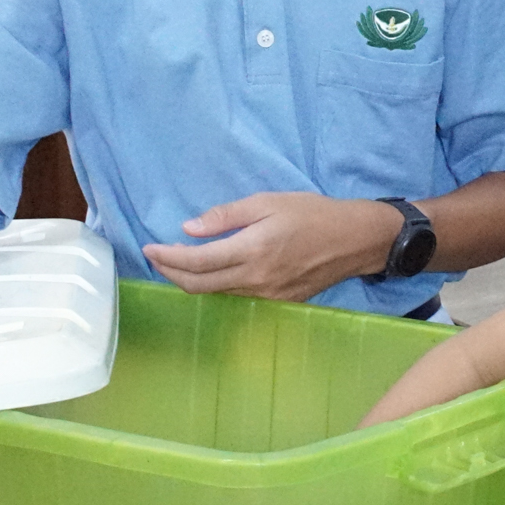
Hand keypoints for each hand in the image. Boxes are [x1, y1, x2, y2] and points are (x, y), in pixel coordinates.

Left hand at [141, 192, 395, 301]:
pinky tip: (210, 273)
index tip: (149, 248)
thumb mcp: (269, 201)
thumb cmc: (313, 213)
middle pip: (199, 286)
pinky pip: (236, 297)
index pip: (197, 262)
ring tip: (178, 262)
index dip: (167, 258)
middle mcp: (256, 279)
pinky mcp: (277, 303)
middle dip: (170, 273)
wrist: (355, 240)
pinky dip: (216, 286)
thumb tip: (189, 228)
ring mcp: (267, 296)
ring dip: (191, 281)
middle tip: (156, 257)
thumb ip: (227, 215)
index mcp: (252, 250)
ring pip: (216, 294)